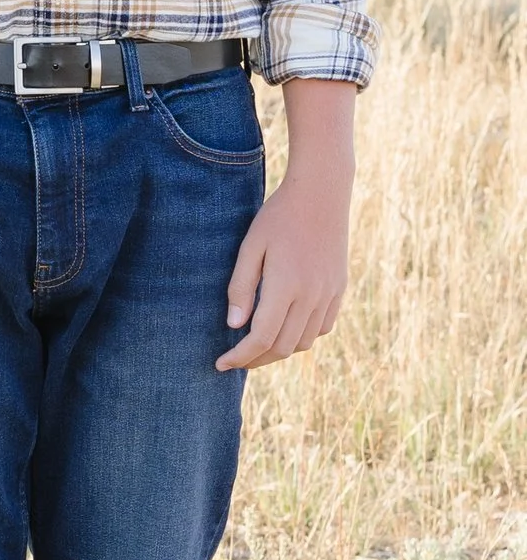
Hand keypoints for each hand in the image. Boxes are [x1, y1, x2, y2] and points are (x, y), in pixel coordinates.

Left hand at [218, 77, 354, 371]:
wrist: (322, 194)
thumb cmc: (278, 216)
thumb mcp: (251, 246)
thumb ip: (241, 287)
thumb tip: (234, 326)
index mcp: (286, 286)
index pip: (261, 338)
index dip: (240, 357)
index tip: (221, 364)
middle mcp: (312, 296)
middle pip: (283, 348)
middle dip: (256, 359)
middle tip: (235, 359)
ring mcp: (329, 295)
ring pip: (304, 343)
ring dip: (279, 350)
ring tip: (256, 346)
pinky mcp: (339, 290)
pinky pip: (321, 328)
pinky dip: (301, 337)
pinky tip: (284, 328)